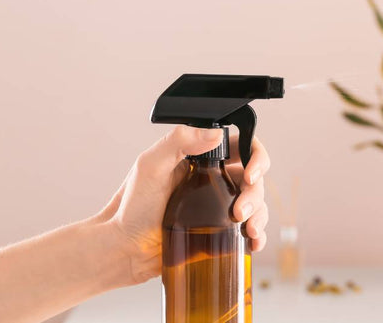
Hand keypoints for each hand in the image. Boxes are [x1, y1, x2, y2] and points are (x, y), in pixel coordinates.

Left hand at [97, 126, 270, 284]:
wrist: (123, 249)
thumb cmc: (130, 207)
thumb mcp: (150, 166)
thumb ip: (178, 142)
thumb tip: (214, 133)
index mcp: (201, 159)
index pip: (241, 146)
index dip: (255, 156)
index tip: (251, 174)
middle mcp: (213, 180)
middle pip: (253, 177)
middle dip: (255, 194)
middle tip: (239, 211)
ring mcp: (218, 207)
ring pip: (256, 204)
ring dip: (259, 216)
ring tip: (247, 231)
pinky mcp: (219, 232)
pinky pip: (248, 230)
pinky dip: (257, 236)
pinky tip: (252, 243)